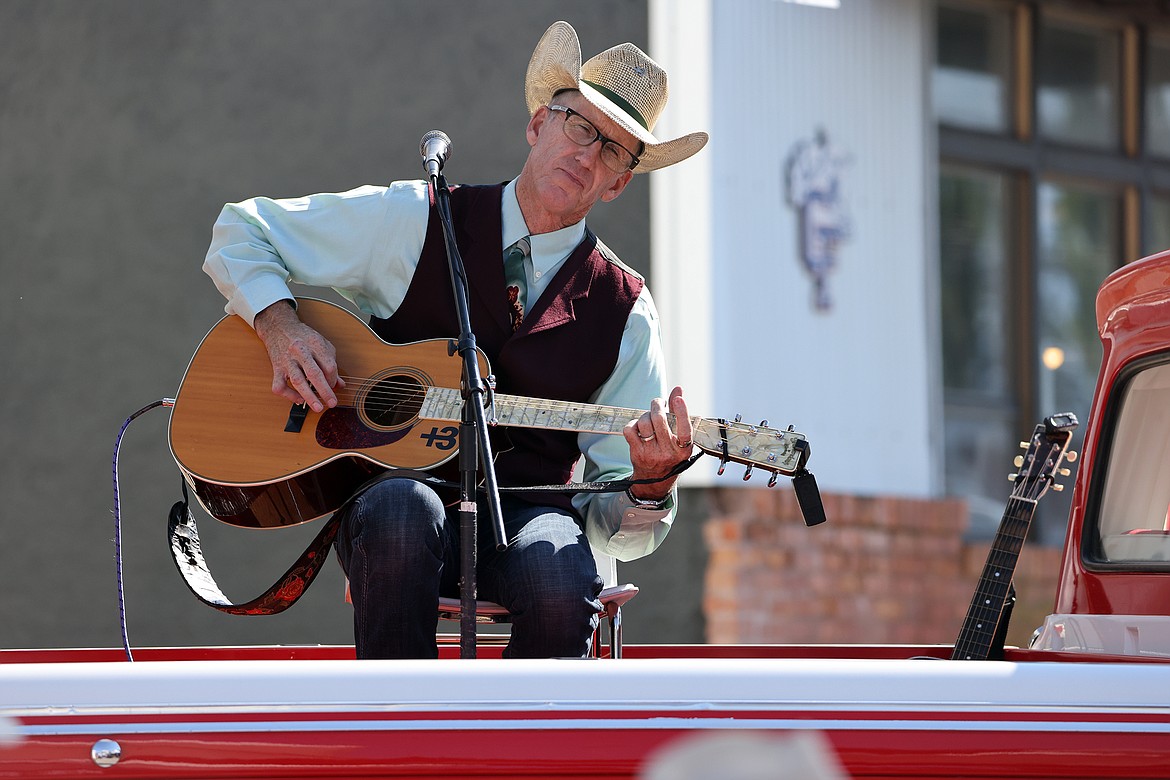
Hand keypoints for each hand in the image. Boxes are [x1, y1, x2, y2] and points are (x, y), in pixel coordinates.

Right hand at [253, 301, 344, 412]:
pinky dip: (289, 395)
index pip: (329, 365)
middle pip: (314, 373)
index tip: (335, 386)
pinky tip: (298, 399)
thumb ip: (331, 363)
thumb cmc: (302, 337)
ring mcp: (287, 360)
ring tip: (318, 407)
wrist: (278, 327)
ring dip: (308, 396)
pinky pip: (280, 385)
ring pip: (297, 381)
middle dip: (325, 391)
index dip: (334, 379)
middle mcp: (300, 351)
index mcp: (315, 344)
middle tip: (332, 402)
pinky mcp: (276, 368)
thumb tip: (340, 384)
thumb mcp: (321, 344)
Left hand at [622, 386, 692, 501]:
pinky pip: (630, 430)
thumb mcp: (679, 437)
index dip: (681, 412)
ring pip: (644, 423)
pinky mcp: (638, 453)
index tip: (677, 398)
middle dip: (657, 405)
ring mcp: (652, 454)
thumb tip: (678, 389)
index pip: (685, 429)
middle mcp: (669, 452)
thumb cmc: (669, 452)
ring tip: (648, 418)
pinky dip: (632, 424)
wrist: (655, 478)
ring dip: (645, 415)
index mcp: (684, 449)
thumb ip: (679, 412)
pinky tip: (638, 427)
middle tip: (657, 403)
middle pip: (659, 420)